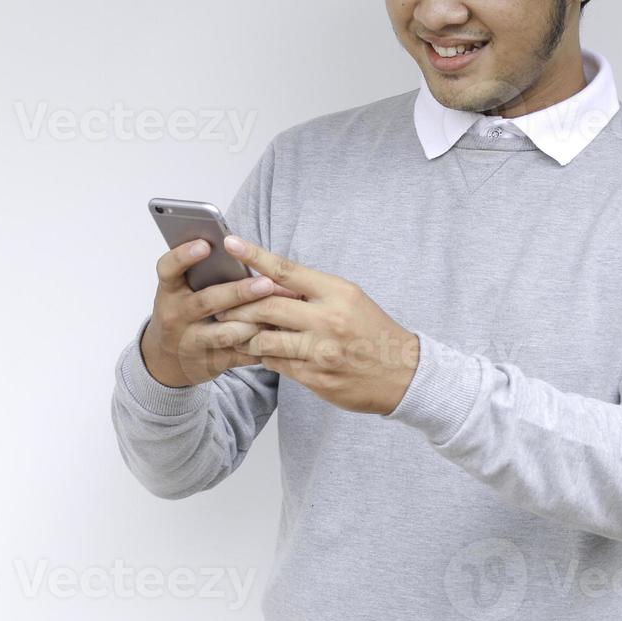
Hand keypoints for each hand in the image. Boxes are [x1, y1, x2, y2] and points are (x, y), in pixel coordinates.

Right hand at [141, 239, 297, 387]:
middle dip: (239, 292)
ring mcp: (192, 342)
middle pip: (207, 302)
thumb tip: (239, 246)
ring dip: (254, 322)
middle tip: (266, 283)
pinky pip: (240, 354)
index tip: (206, 244)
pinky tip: (280, 331)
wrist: (168, 358)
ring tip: (280, 309)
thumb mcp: (182, 289)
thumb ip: (203, 272)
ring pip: (225, 333)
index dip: (184, 256)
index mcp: (169, 291)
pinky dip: (261, 343)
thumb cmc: (184, 310)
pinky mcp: (211, 362)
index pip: (168, 269)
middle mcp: (176, 316)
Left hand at [218, 235, 419, 414]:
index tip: (232, 243)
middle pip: (267, 305)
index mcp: (337, 293)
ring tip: (237, 330)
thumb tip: (269, 280)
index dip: (255, 255)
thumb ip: (312, 290)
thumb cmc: (372, 329)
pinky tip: (263, 351)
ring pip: (264, 339)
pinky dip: (264, 355)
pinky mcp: (315, 378)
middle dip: (238, 305)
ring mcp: (321, 351)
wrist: (402, 372)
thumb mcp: (349, 298)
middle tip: (219, 303)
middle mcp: (328, 320)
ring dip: (247, 334)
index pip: (287, 270)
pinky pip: (275, 364)